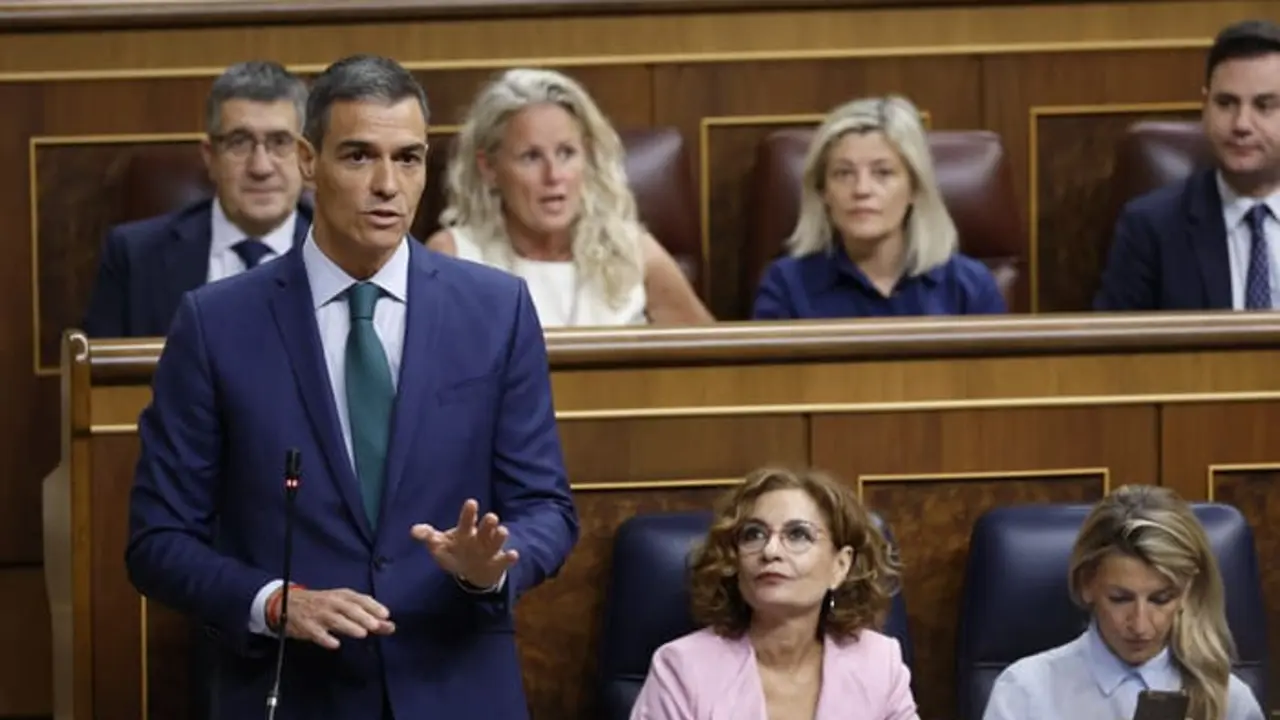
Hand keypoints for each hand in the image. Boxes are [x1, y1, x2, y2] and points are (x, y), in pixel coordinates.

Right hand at [276, 587, 394, 649]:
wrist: (287, 603)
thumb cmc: (323, 604)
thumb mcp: (343, 605)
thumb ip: (367, 616)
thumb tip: (390, 626)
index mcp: (342, 595)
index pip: (360, 599)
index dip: (373, 606)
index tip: (385, 614)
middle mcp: (331, 602)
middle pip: (349, 608)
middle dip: (363, 617)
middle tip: (376, 626)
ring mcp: (318, 614)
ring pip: (335, 619)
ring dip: (349, 626)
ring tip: (361, 633)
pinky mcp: (306, 626)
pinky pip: (317, 633)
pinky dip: (325, 638)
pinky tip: (335, 644)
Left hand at [411, 499, 517, 588]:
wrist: (475, 571)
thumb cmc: (457, 550)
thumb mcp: (441, 545)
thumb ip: (429, 537)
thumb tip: (413, 531)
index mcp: (466, 531)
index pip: (467, 520)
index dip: (469, 512)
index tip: (471, 502)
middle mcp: (480, 537)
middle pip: (485, 527)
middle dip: (488, 523)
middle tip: (491, 517)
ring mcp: (490, 549)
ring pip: (497, 541)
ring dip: (499, 536)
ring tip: (502, 530)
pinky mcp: (498, 563)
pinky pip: (505, 560)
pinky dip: (509, 557)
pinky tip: (513, 554)